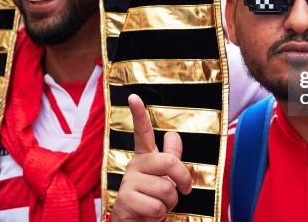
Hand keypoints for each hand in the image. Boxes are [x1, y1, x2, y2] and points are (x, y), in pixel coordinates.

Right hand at [111, 95, 191, 221]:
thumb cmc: (151, 199)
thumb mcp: (164, 177)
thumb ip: (170, 157)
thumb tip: (174, 135)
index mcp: (145, 157)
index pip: (142, 132)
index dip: (138, 114)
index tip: (134, 97)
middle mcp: (135, 165)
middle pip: (169, 162)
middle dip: (183, 179)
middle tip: (184, 190)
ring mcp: (128, 182)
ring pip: (166, 188)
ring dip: (169, 203)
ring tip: (158, 205)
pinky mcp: (124, 199)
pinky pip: (156, 206)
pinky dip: (159, 214)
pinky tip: (148, 213)